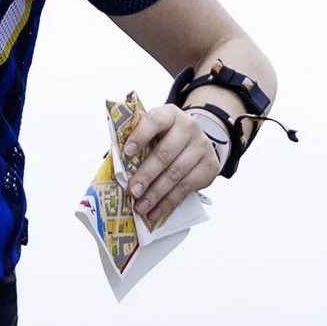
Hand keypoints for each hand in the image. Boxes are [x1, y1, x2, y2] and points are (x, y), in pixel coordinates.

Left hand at [121, 102, 227, 226]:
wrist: (194, 141)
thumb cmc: (163, 139)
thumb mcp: (151, 133)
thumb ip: (136, 144)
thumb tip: (115, 168)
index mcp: (170, 114)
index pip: (155, 121)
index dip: (140, 136)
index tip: (127, 152)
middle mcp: (189, 127)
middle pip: (165, 153)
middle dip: (147, 174)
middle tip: (132, 191)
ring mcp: (202, 146)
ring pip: (176, 173)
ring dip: (156, 193)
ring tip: (141, 206)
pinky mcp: (210, 166)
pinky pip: (188, 187)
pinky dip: (169, 202)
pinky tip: (156, 211)